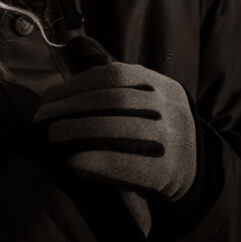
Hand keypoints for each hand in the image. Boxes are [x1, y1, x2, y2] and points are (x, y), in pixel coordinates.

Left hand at [34, 38, 196, 207]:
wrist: (198, 171)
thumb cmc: (158, 131)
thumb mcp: (148, 102)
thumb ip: (117, 88)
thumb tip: (68, 68)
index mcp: (162, 84)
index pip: (113, 75)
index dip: (76, 85)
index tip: (47, 97)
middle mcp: (172, 107)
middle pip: (114, 99)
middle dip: (71, 106)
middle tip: (42, 117)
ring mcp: (175, 139)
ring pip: (121, 127)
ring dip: (79, 129)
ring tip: (53, 136)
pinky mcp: (171, 173)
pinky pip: (130, 166)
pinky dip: (99, 162)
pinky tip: (74, 163)